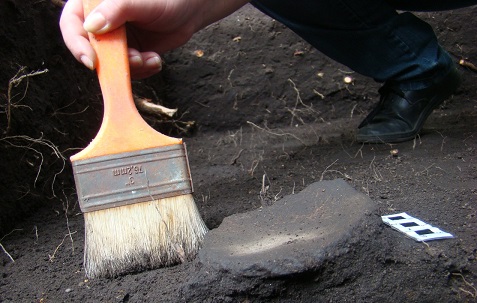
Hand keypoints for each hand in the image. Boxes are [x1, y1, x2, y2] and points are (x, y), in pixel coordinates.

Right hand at [60, 0, 248, 78]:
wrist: (190, 11)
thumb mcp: (141, 2)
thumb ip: (116, 10)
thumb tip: (91, 26)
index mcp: (95, 4)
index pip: (72, 24)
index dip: (77, 44)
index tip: (92, 61)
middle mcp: (102, 23)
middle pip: (91, 49)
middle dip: (112, 61)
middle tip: (133, 60)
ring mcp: (116, 40)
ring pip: (111, 64)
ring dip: (130, 67)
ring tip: (149, 58)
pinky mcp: (131, 53)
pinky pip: (128, 70)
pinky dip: (142, 70)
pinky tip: (155, 60)